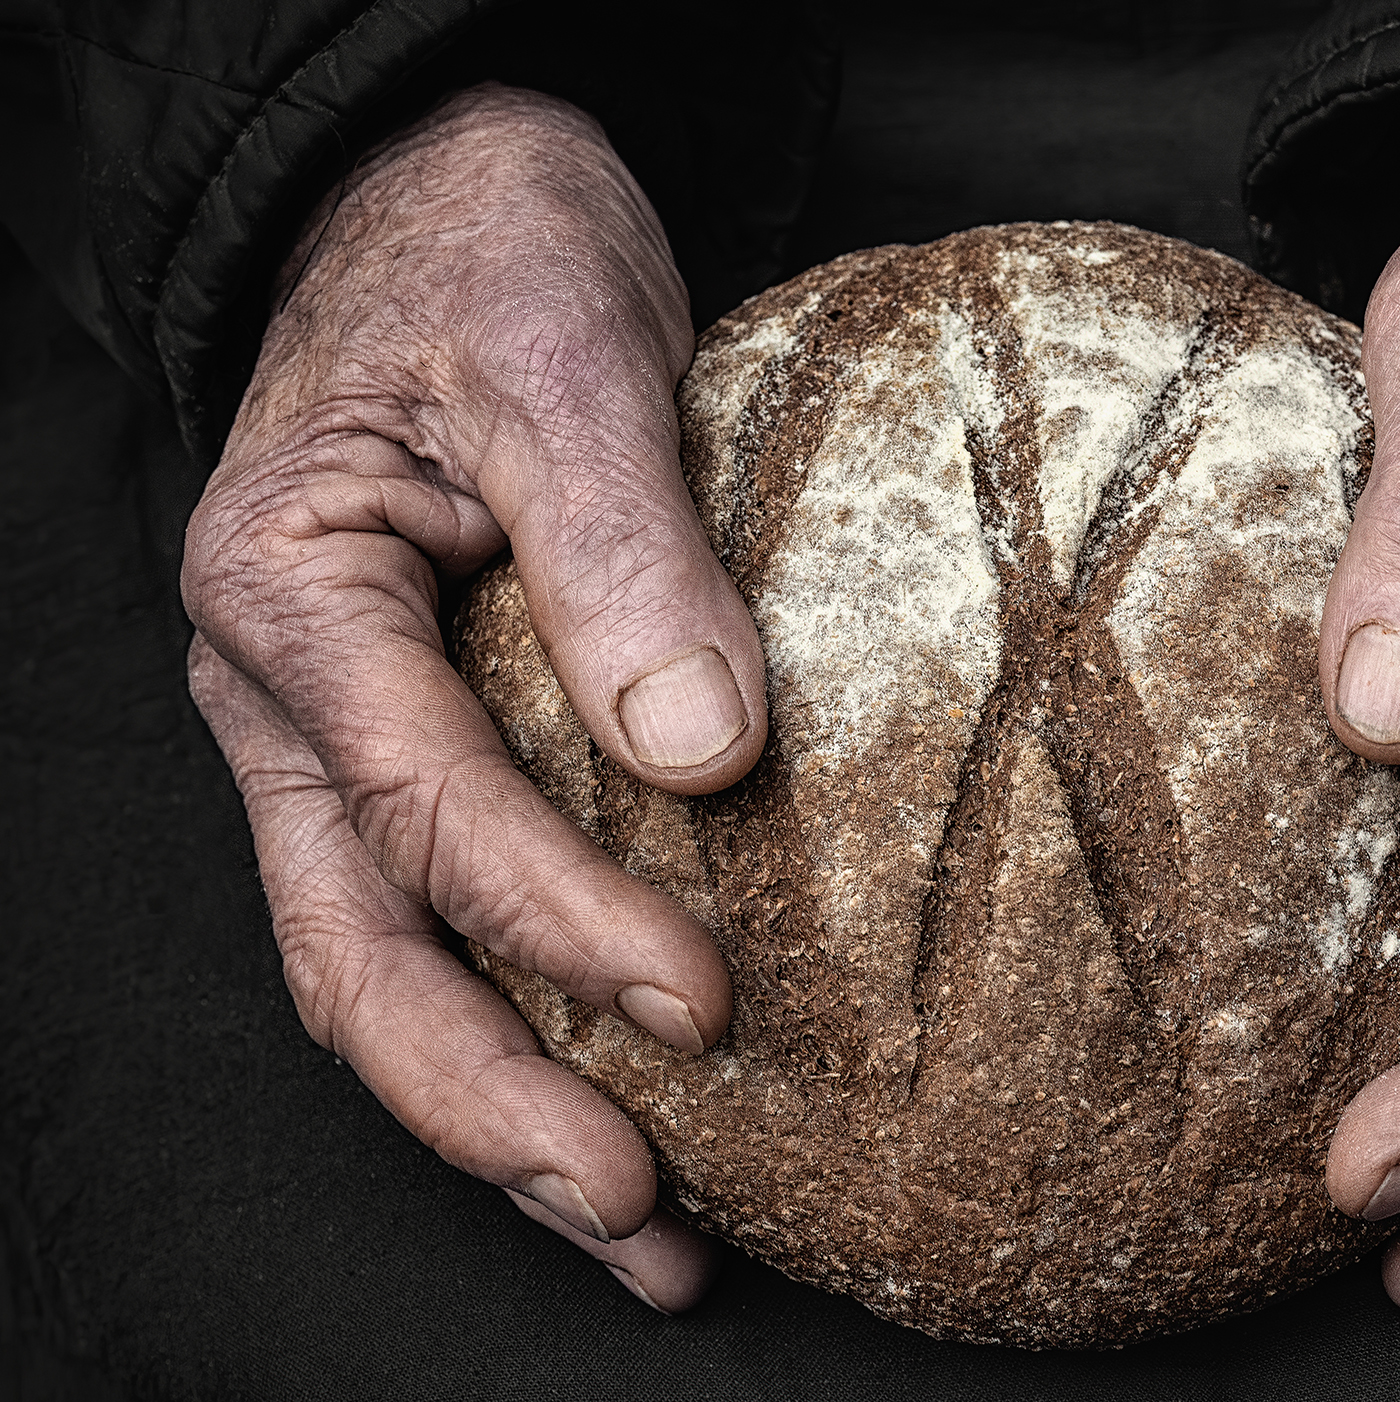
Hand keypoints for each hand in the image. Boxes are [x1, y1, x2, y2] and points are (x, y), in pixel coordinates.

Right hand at [183, 84, 766, 1310]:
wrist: (439, 204)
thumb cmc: (485, 256)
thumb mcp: (561, 361)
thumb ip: (623, 551)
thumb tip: (704, 754)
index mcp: (292, 598)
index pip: (425, 807)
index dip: (562, 922)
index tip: (707, 1008)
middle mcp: (286, 700)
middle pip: (359, 953)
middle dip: (491, 1100)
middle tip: (636, 1215)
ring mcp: (335, 737)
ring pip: (383, 967)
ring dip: (501, 1109)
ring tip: (641, 1237)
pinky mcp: (414, 742)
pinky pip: (440, 912)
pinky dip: (524, 1015)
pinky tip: (627, 1094)